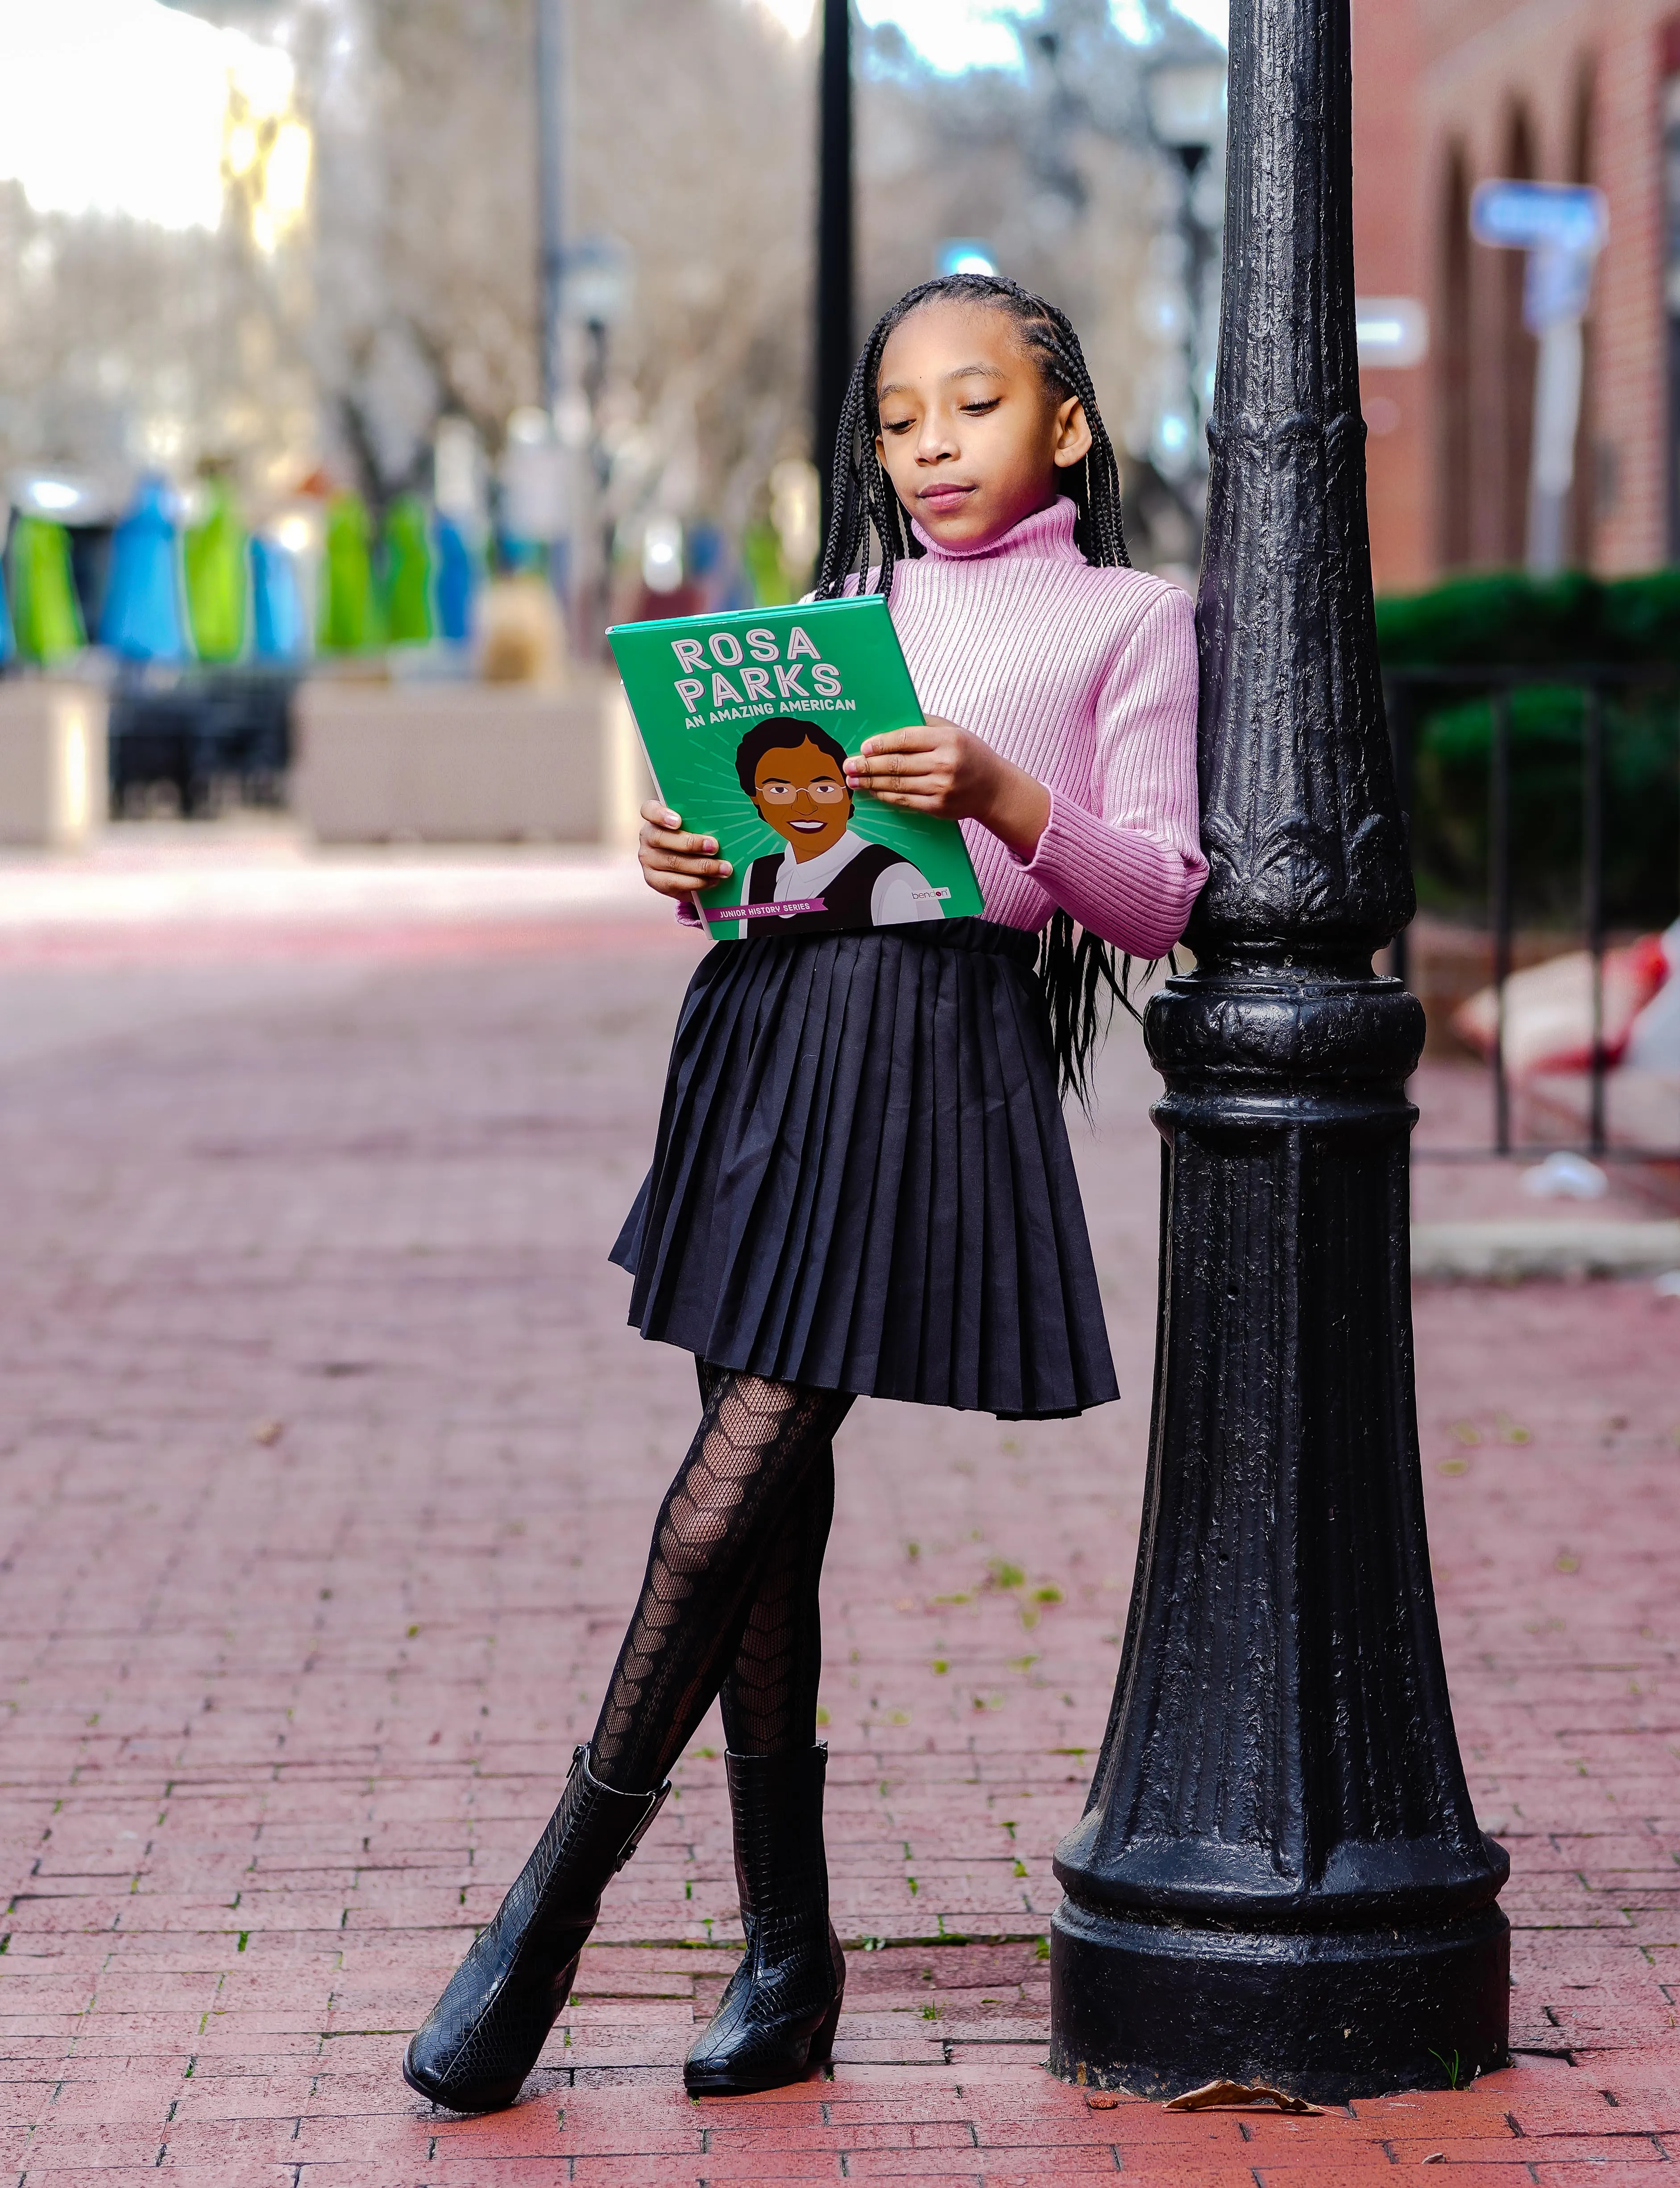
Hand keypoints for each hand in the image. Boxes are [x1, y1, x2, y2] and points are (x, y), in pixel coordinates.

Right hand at [637, 799, 732, 901]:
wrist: (684, 870)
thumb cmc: (692, 842)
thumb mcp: (694, 829)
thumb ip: (699, 825)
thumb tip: (723, 827)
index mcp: (655, 819)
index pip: (649, 810)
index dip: (661, 815)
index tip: (678, 821)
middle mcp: (647, 837)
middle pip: (662, 838)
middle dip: (691, 843)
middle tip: (714, 846)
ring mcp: (648, 859)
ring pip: (672, 861)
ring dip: (701, 866)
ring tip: (722, 868)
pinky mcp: (654, 880)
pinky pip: (675, 882)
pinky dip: (697, 881)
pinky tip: (713, 880)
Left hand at [844, 718, 1049, 860]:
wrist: (994, 788)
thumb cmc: (971, 755)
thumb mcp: (954, 731)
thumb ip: (925, 725)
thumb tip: (890, 725)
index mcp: (948, 740)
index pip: (906, 739)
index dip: (881, 743)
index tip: (864, 746)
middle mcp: (945, 764)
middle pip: (897, 764)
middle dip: (868, 765)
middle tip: (849, 765)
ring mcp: (941, 788)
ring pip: (897, 784)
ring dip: (871, 783)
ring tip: (853, 780)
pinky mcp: (938, 807)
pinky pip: (905, 801)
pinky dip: (886, 796)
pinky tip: (873, 792)